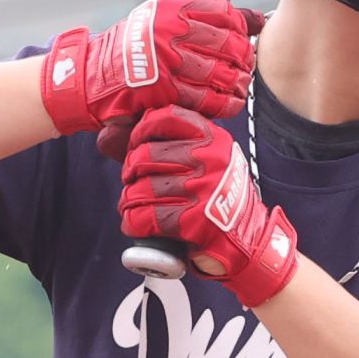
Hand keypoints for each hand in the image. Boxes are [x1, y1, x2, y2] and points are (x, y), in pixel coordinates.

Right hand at [38, 0, 260, 148]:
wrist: (91, 75)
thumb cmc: (130, 48)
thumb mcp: (161, 19)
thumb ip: (202, 17)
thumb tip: (254, 19)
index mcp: (171, 10)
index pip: (222, 13)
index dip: (240, 27)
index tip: (244, 37)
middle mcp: (170, 33)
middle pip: (227, 43)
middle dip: (243, 56)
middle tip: (246, 64)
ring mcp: (167, 62)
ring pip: (219, 72)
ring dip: (236, 81)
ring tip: (239, 83)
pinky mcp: (165, 91)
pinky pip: (206, 98)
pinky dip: (224, 103)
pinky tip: (230, 102)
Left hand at [119, 107, 302, 306]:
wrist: (247, 239)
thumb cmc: (219, 197)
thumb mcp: (209, 159)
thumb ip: (174, 144)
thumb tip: (111, 135)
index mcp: (213, 139)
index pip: (165, 118)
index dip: (141, 131)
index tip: (136, 145)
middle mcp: (209, 160)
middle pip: (144, 155)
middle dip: (130, 171)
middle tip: (132, 181)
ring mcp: (202, 190)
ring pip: (141, 188)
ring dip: (129, 200)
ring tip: (131, 205)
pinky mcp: (193, 221)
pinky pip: (145, 216)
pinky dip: (133, 222)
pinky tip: (135, 224)